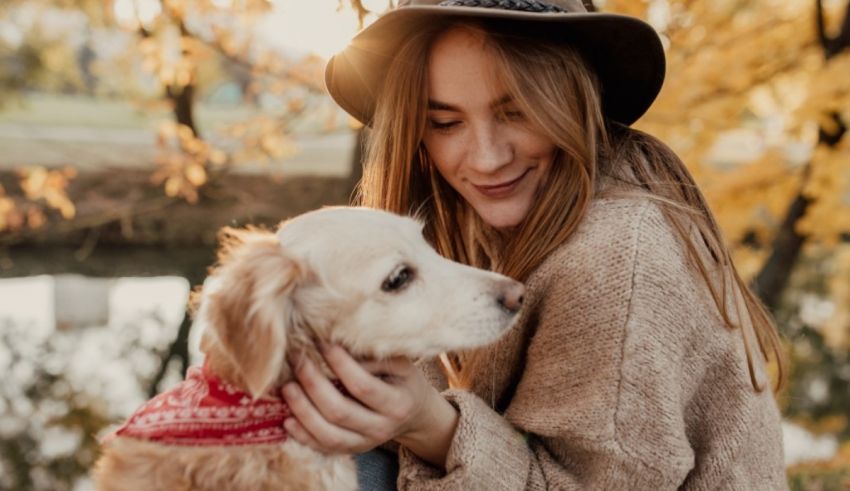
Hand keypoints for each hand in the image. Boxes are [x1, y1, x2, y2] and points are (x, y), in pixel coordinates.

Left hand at [281, 344, 458, 465]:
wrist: (413, 413)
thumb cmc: (402, 380)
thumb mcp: (400, 364)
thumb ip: (374, 357)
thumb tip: (338, 347)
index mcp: (397, 403)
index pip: (362, 386)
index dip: (339, 365)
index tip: (322, 344)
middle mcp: (381, 428)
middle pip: (340, 412)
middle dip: (313, 385)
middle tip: (298, 361)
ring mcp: (365, 443)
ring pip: (328, 435)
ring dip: (303, 411)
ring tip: (288, 387)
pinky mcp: (351, 450)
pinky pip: (322, 448)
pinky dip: (302, 435)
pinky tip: (287, 418)